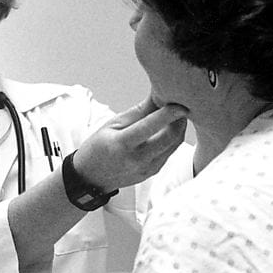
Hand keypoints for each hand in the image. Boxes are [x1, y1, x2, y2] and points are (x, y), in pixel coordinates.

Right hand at [72, 96, 187, 192]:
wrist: (91, 177)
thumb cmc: (98, 146)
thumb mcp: (112, 124)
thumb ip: (138, 111)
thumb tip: (158, 95)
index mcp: (122, 144)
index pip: (151, 126)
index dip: (169, 113)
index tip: (180, 103)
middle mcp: (137, 159)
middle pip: (170, 138)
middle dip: (180, 120)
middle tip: (181, 106)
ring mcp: (146, 169)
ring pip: (174, 145)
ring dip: (179, 129)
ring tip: (177, 115)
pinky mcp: (152, 173)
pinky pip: (169, 153)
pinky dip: (173, 139)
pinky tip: (169, 129)